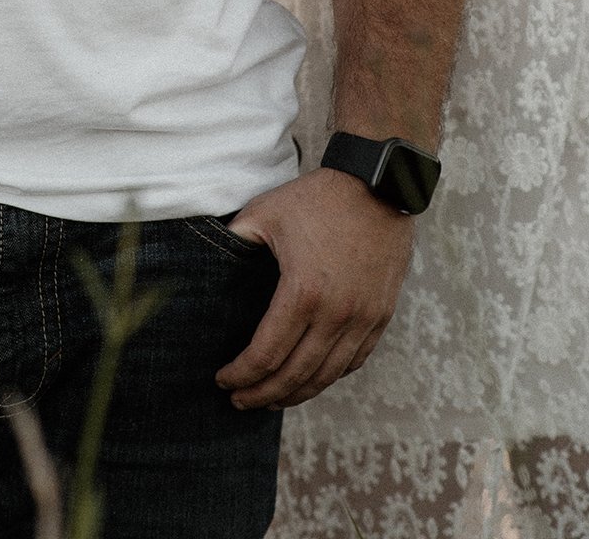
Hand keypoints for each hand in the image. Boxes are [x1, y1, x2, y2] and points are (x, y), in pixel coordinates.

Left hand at [216, 168, 414, 407]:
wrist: (378, 185)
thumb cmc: (319, 198)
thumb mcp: (267, 212)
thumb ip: (235, 238)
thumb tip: (207, 257)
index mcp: (303, 292)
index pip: (266, 354)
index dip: (241, 374)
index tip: (223, 381)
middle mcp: (336, 314)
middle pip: (295, 375)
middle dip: (263, 394)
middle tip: (241, 402)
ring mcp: (363, 318)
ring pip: (327, 376)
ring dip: (297, 394)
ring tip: (272, 399)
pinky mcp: (381, 315)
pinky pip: (353, 361)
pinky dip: (329, 376)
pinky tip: (311, 378)